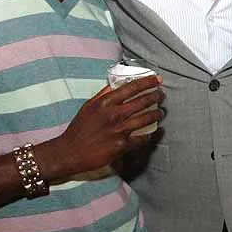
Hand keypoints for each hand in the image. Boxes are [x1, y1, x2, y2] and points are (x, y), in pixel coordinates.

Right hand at [41, 75, 163, 178]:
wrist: (70, 151)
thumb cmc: (80, 128)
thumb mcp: (89, 106)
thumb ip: (104, 94)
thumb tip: (118, 83)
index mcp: (106, 102)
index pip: (132, 87)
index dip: (148, 82)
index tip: (157, 79)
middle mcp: (114, 114)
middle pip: (143, 101)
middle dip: (156, 96)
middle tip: (161, 95)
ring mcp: (119, 130)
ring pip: (147, 118)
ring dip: (157, 114)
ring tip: (161, 112)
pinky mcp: (122, 145)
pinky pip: (142, 138)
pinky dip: (149, 135)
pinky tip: (152, 132)